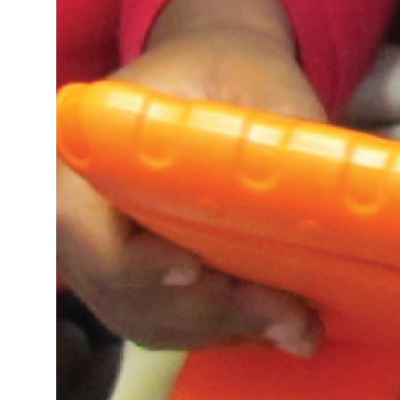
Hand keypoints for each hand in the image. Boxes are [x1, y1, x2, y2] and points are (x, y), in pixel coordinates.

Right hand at [56, 0, 325, 355]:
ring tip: (298, 325)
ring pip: (145, 316)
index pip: (81, 227)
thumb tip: (327, 193)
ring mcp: (97, 254)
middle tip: (289, 315)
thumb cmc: (228, 68)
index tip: (196, 270)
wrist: (216, 77)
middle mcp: (72, 210)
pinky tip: (279, 323)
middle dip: (208, 308)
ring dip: (222, 328)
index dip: (135, 261)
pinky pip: (165, 323)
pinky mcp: (131, 282)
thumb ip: (281, 127)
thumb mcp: (258, 76)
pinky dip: (220, 331)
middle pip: (121, 287)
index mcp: (80, 151)